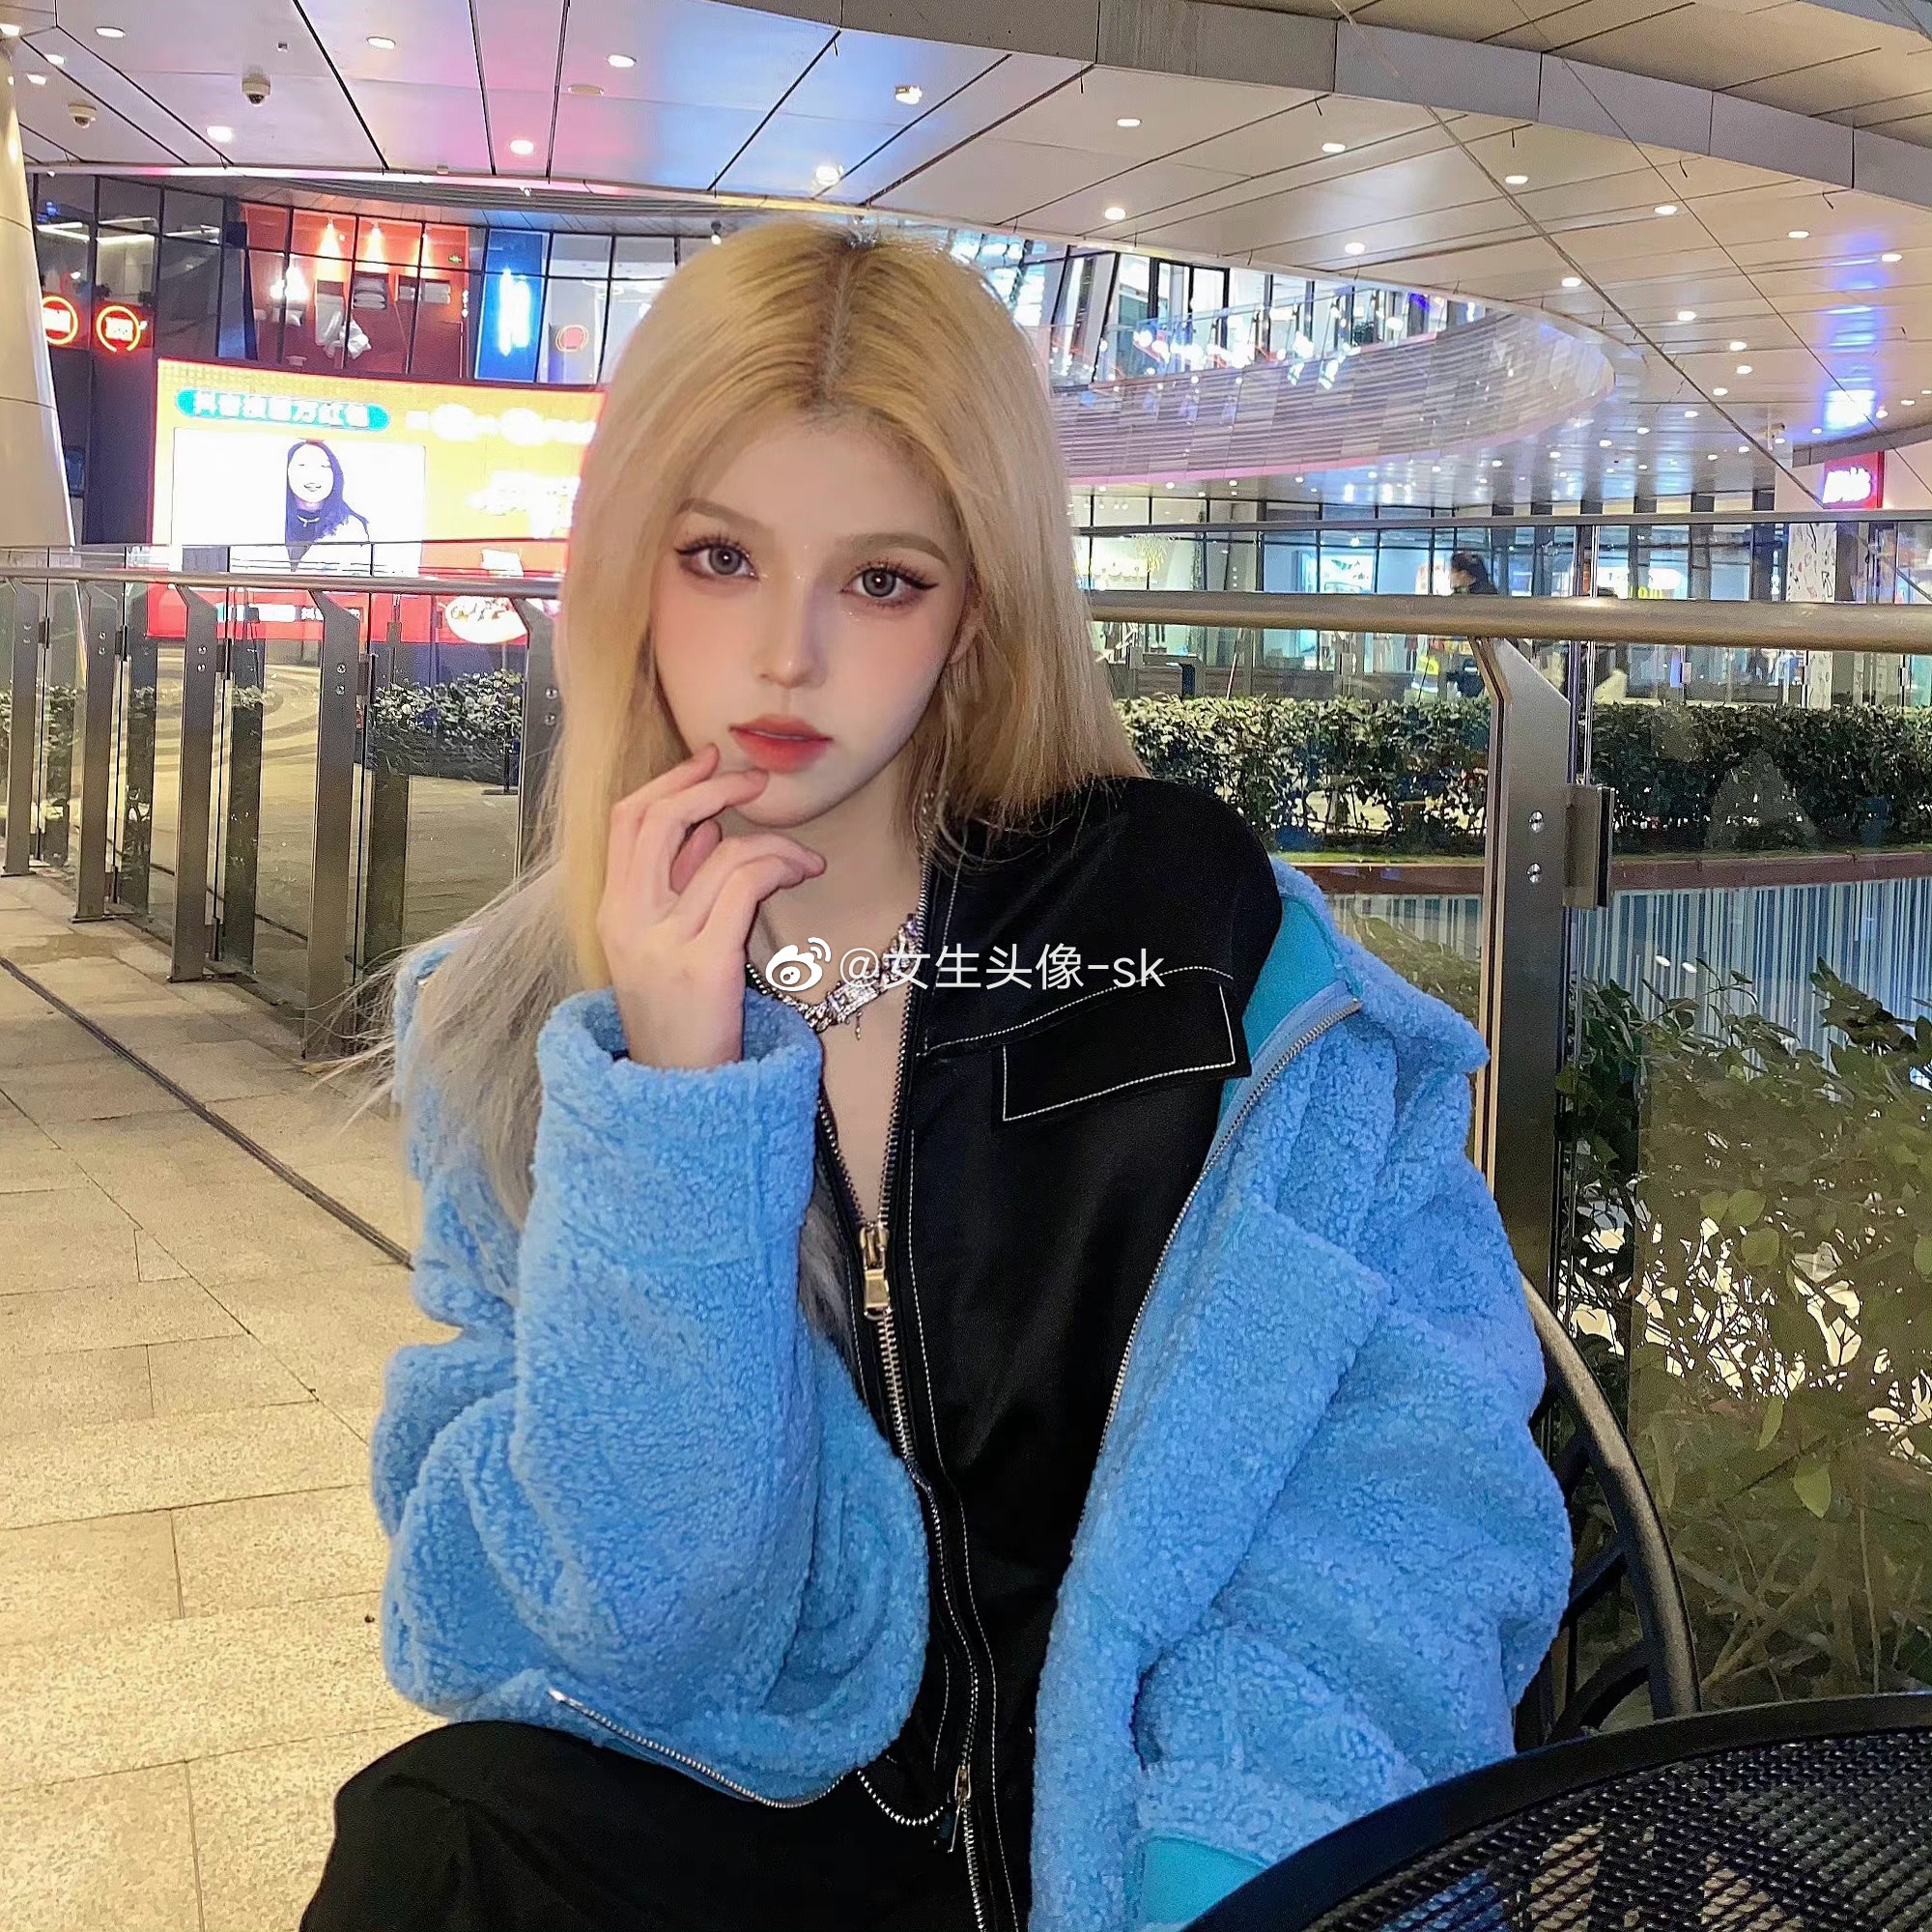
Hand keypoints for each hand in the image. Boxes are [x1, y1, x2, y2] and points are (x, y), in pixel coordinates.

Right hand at [598, 742, 824, 1067]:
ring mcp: (662, 942)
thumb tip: (705, 829)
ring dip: (771, 841)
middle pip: (660, 819)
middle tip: (757, 782)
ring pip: (720, 852)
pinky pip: (744, 884)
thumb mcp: (664, 946)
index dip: (671, 780)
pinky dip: (779, 865)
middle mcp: (628, 920)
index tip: (711, 761)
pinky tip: (800, 872)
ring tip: (801, 858)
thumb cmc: (680, 1021)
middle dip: (713, 786)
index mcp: (612, 911)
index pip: (628, 820)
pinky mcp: (702, 963)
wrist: (676, 1095)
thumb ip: (678, 886)